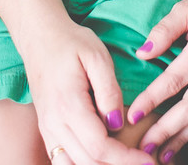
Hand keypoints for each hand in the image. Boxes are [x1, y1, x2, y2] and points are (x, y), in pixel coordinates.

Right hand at [26, 23, 155, 164]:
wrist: (39, 36)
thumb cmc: (70, 42)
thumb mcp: (97, 56)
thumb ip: (109, 92)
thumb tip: (118, 124)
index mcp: (68, 105)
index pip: (100, 146)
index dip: (126, 158)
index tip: (148, 160)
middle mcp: (53, 123)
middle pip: (88, 161)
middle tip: (145, 164)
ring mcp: (47, 128)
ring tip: (126, 161)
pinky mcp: (47, 129)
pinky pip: (63, 159)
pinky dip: (84, 164)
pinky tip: (104, 160)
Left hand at [130, 0, 187, 159]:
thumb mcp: (187, 7)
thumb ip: (164, 30)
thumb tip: (142, 53)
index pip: (174, 80)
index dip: (151, 99)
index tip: (132, 114)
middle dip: (166, 129)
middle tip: (143, 146)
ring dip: (182, 137)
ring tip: (161, 154)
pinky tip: (180, 141)